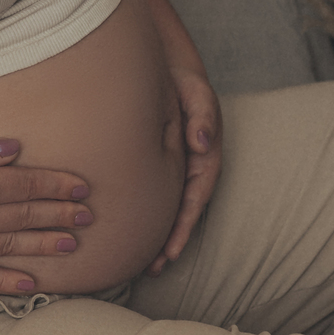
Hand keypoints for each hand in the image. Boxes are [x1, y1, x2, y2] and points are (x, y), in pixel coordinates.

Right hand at [0, 129, 91, 292]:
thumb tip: (14, 153)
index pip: (28, 183)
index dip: (58, 185)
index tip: (82, 188)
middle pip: (27, 215)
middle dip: (61, 215)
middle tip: (88, 218)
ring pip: (13, 247)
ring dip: (44, 245)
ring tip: (72, 247)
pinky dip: (7, 281)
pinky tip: (28, 285)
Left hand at [145, 68, 221, 277]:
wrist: (164, 67)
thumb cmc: (183, 81)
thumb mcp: (197, 93)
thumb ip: (202, 116)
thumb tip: (202, 141)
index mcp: (204, 157)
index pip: (195, 199)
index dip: (183, 226)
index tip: (171, 251)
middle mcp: (191, 167)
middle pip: (181, 211)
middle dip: (170, 242)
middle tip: (153, 268)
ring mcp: (175, 166)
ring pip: (166, 206)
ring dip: (158, 235)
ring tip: (143, 264)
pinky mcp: (157, 161)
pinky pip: (153, 192)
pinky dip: (146, 213)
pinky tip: (129, 229)